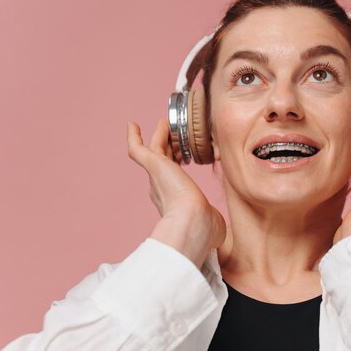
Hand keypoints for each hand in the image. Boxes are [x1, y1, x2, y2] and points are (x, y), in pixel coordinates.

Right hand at [127, 119, 225, 267]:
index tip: (182, 156)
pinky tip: (132, 125)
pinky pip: (137, 149)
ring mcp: (156, 176)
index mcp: (174, 200)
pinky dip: (133, 137)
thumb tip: (218, 226)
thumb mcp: (213, 222)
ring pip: (154, 151)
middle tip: (170, 133)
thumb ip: (214, 220)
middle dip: (167, 147)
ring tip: (163, 123)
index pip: (174, 176)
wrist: (193, 222)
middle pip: (163, 161)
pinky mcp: (153, 166)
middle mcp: (160, 188)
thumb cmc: (204, 227)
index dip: (177, 163)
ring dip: (158, 136)